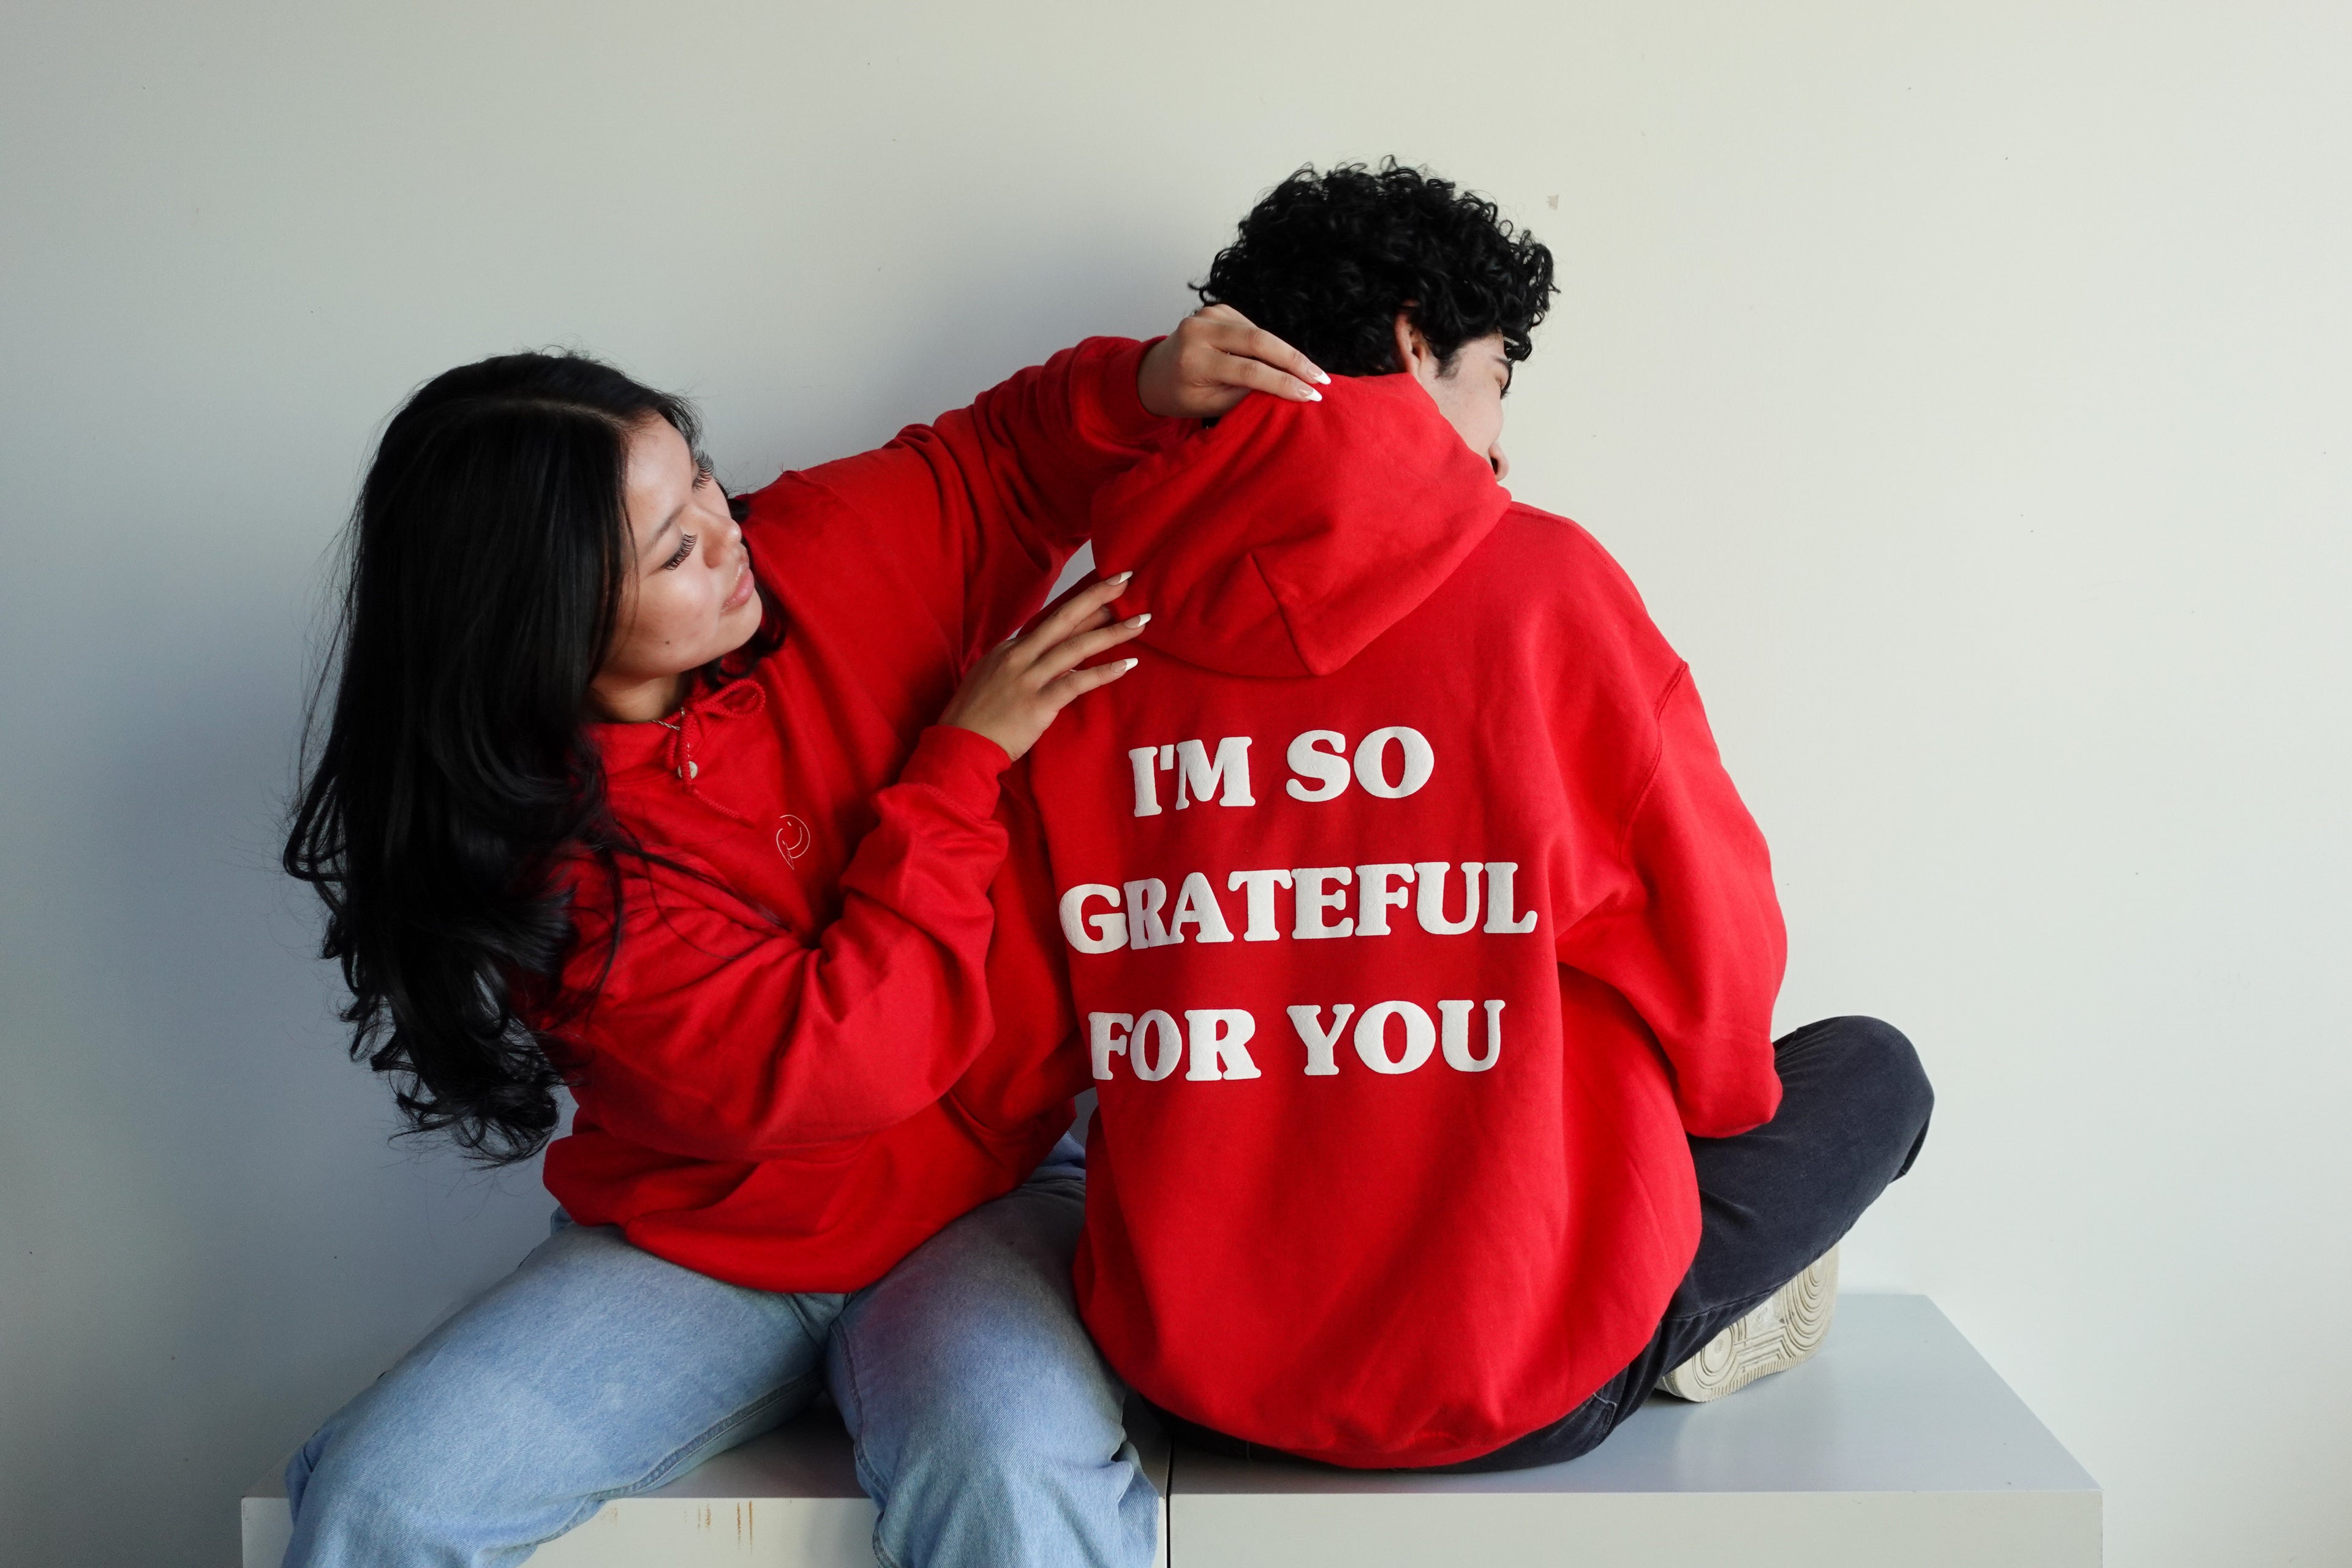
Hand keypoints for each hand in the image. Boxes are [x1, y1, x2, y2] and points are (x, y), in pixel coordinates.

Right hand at [941, 574, 1147, 761]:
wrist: (960, 745)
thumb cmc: (976, 716)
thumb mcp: (992, 678)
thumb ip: (1020, 664)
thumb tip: (1048, 657)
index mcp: (1009, 648)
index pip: (1051, 618)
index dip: (1079, 601)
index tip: (1103, 585)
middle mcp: (1019, 655)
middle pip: (1065, 619)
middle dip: (1097, 597)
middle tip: (1125, 579)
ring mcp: (1028, 678)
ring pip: (1076, 647)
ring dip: (1111, 632)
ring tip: (1140, 621)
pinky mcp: (1038, 704)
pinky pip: (1076, 683)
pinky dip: (1103, 672)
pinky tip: (1127, 665)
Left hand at [1137, 304, 1328, 418]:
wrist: (1154, 374)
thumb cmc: (1183, 397)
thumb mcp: (1212, 406)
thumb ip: (1246, 395)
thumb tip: (1289, 389)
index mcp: (1193, 360)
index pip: (1248, 370)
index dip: (1283, 383)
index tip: (1311, 395)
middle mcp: (1198, 331)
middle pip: (1258, 340)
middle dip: (1295, 360)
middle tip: (1322, 379)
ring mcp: (1207, 315)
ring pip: (1260, 332)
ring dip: (1288, 353)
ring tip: (1312, 373)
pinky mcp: (1217, 309)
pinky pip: (1253, 327)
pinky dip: (1271, 344)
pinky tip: (1285, 360)